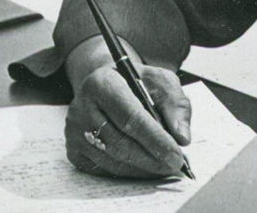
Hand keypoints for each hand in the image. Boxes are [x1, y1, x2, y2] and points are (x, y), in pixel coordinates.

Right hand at [64, 59, 191, 177]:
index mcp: (102, 83)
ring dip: (142, 169)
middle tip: (175, 166)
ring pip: (112, 160)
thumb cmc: (136, 85)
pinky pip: (104, 169)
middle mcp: (81, 106)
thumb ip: (176, 106)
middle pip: (119, 142)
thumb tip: (182, 137)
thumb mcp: (160, 83)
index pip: (130, 117)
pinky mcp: (73, 150)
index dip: (155, 139)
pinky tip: (144, 168)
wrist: (108, 87)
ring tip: (164, 168)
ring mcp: (74, 131)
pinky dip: (128, 173)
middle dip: (151, 158)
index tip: (177, 156)